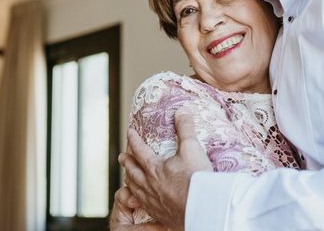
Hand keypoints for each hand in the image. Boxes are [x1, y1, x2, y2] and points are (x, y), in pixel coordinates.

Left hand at [119, 113, 212, 230]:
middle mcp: (149, 184)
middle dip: (126, 161)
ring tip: (127, 176)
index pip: (139, 150)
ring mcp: (152, 200)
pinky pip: (142, 203)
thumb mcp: (192, 148)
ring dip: (129, 179)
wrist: (201, 208)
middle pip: (132, 170)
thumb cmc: (195, 178)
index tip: (129, 132)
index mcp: (154, 167)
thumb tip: (182, 110)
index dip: (134, 140)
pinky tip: (140, 198)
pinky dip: (137, 197)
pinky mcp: (159, 213)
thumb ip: (185, 128)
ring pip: (134, 188)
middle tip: (121, 156)